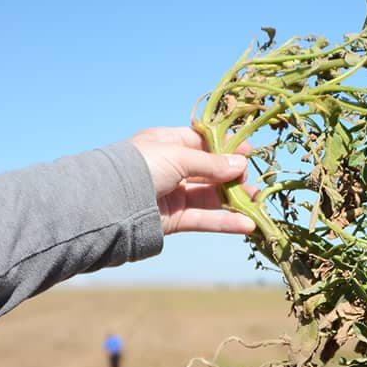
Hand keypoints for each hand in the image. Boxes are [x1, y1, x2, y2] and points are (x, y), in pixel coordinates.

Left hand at [130, 126, 257, 235]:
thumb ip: (211, 163)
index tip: (248, 150)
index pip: (202, 142)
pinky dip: (225, 222)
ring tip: (258, 201)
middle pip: (209, 171)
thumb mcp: (178, 156)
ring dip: (235, 199)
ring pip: (210, 196)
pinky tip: (247, 224)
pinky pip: (204, 219)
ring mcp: (172, 195)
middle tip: (250, 178)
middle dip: (233, 175)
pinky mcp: (174, 220)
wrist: (108, 203)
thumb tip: (241, 164)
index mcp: (166, 144)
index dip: (225, 146)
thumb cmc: (141, 167)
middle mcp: (170, 168)